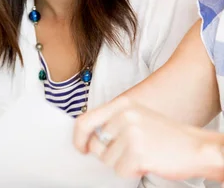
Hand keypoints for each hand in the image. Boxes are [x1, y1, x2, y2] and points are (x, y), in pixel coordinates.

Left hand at [73, 97, 220, 180]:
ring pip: (107, 160)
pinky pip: (120, 170)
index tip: (80, 147)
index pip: (85, 120)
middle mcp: (124, 116)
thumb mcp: (137, 116)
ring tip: (142, 155)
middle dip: (106, 154)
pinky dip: (131, 171)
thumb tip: (88, 136)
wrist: (197, 147)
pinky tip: (146, 163)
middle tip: (123, 155)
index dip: (78, 137)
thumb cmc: (167, 135)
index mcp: (122, 104)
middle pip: (96, 144)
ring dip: (122, 163)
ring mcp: (131, 134)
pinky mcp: (138, 153)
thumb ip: (113, 121)